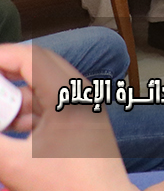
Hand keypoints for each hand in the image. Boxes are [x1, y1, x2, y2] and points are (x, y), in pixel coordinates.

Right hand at [0, 44, 163, 190]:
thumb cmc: (65, 184)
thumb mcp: (12, 162)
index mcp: (68, 94)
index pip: (31, 56)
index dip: (1, 56)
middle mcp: (80, 93)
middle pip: (36, 68)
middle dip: (5, 75)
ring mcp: (84, 106)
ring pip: (42, 88)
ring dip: (14, 98)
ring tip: (1, 117)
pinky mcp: (83, 121)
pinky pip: (49, 105)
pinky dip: (26, 112)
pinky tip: (8, 130)